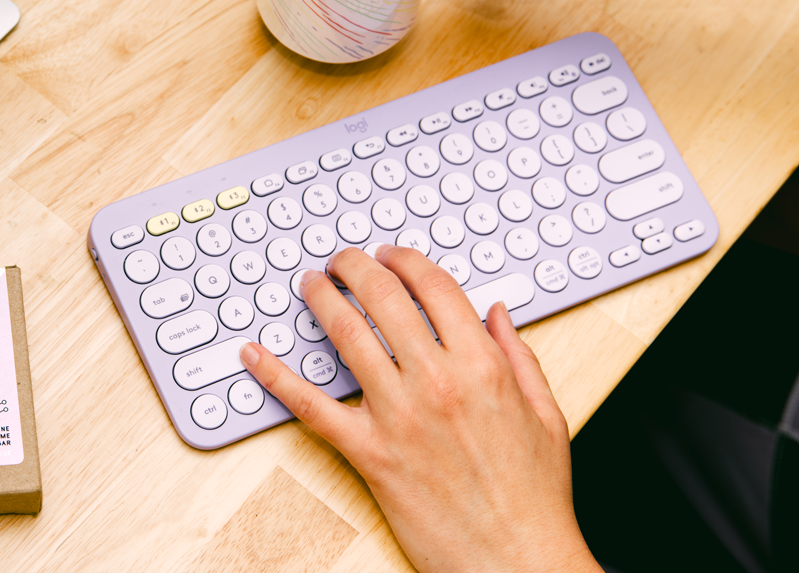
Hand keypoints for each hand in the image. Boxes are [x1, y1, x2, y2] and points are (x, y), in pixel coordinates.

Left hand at [239, 246, 601, 572]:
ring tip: (310, 285)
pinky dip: (276, 376)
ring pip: (346, 337)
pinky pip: (312, 407)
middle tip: (341, 261)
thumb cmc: (534, 495)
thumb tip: (496, 312)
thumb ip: (519, 355)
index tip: (390, 255)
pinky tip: (253, 355)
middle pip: (383, 299)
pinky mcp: (369, 454)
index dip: (405, 261)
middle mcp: (437, 382)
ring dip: (321, 300)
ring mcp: (398, 417)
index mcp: (482, 366)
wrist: (518, 560)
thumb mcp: (545, 414)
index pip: (433, 287)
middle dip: (356, 267)